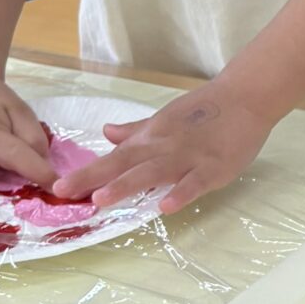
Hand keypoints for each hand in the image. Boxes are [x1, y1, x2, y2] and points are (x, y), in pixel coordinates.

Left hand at [49, 83, 269, 214]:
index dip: (87, 172)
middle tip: (64, 192)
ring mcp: (189, 158)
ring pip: (153, 172)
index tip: (59, 186)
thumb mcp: (165, 119)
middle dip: (93, 178)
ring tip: (101, 200)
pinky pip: (195, 182)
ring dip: (127, 185)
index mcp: (152, 137)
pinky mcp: (214, 168)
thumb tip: (107, 133)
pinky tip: (165, 206)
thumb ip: (137, 130)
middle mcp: (164, 147)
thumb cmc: (205, 110)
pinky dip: (180, 193)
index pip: (114, 157)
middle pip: (125, 164)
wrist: (246, 97)